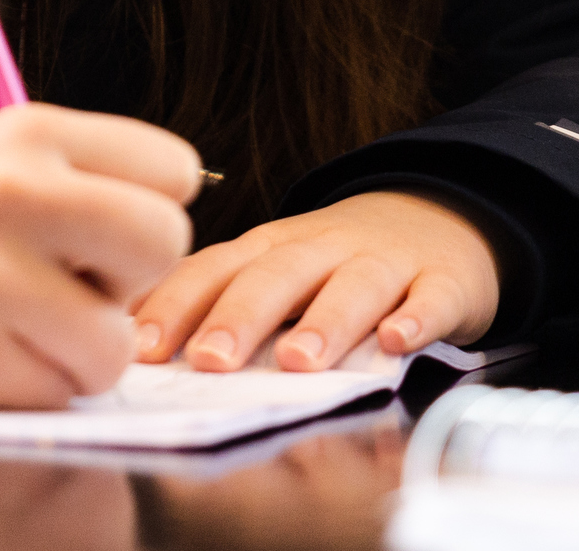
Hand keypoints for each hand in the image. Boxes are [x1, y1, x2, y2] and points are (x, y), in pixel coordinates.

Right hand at [0, 103, 199, 406]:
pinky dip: (35, 384)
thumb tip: (185, 227)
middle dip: (131, 279)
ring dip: (84, 349)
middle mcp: (9, 192)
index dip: (149, 207)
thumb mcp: (17, 155)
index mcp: (34, 130)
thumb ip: (103, 176)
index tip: (97, 223)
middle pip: (163, 243)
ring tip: (28, 320)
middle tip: (77, 279)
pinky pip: (56, 392)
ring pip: (115, 342)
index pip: (174, 169)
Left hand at [130, 191, 499, 373]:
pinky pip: (430, 299)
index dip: (177, 305)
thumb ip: (220, 303)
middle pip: (277, 276)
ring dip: (324, 322)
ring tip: (298, 362)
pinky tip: (398, 341)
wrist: (438, 216)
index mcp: (270, 248)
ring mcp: (384, 263)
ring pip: (353, 287)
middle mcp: (322, 249)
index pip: (214, 269)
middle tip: (208, 361)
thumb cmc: (335, 262)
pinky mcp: (442, 281)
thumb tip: (137, 351)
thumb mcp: (275, 270)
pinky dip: (416, 319)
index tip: (142, 348)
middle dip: (239, 318)